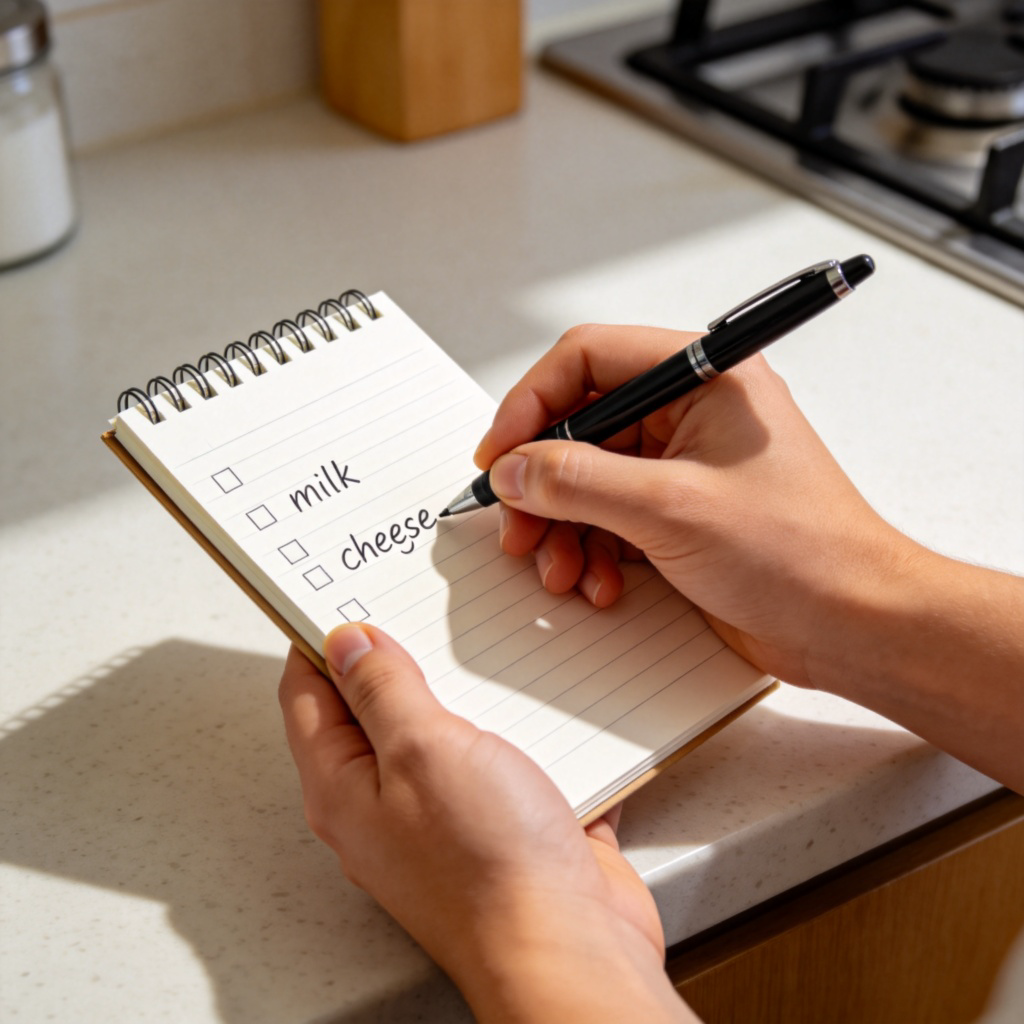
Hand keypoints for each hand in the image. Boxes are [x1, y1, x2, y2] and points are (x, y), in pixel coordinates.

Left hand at [279, 625, 696, 1021]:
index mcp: (345, 788)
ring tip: (481, 639)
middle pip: (371, 711)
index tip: (345, 594)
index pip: (308, 694)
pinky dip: (509, 727)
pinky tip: (534, 698)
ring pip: (438, 732)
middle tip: (416, 606)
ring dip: (459, 689)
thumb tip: (348, 642)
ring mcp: (443, 817)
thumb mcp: (422, 750)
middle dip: (393, 656)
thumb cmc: (489, 866)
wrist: (569, 948)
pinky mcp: (498, 825)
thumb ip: (382, 691)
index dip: (320, 638)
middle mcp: (385, 806)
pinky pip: (494, 760)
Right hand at [475, 324, 1023, 792]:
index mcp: (704, 377)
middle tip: (519, 524)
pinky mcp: (680, 514)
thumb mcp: (671, 510)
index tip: (500, 454)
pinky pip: (610, 518)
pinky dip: (592, 551)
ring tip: (560, 569)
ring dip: (564, 527)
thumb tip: (515, 469)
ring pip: (589, 479)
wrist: (854, 625)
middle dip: (544, 482)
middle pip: (581, 425)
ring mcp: (684, 466)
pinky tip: (598, 584)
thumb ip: (579, 483)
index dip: (532, 403)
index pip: (589, 359)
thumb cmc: (803, 554)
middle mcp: (691, 413)